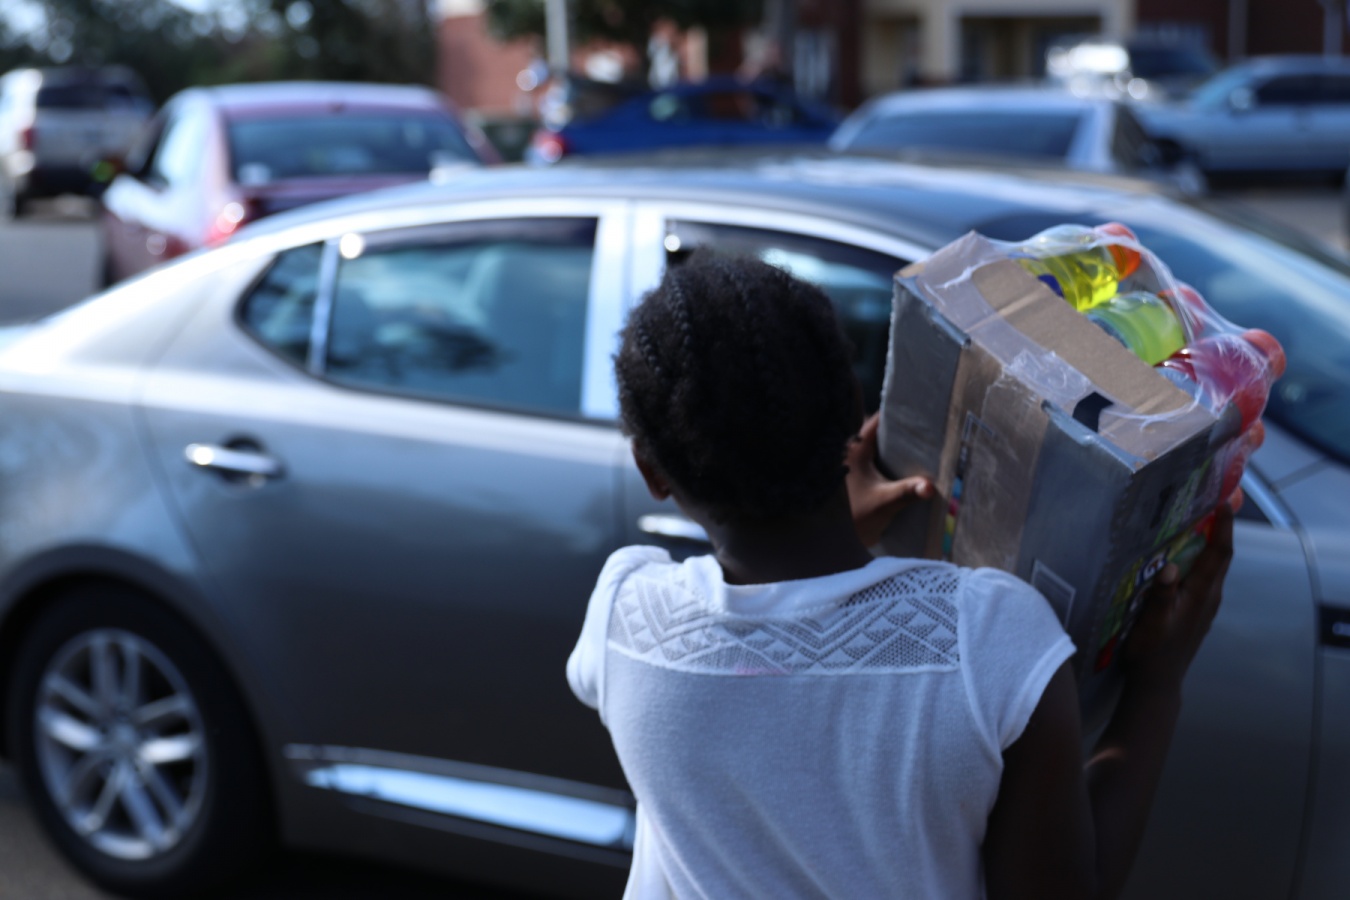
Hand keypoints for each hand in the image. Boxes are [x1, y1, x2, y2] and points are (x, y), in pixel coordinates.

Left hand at [846, 413, 934, 546]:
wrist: (833, 538)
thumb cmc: (853, 517)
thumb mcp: (884, 503)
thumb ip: (907, 492)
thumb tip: (930, 487)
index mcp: (855, 449)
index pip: (878, 421)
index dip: (898, 415)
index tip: (919, 414)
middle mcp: (851, 451)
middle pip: (880, 433)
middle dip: (901, 433)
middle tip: (926, 433)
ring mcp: (853, 464)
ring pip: (878, 447)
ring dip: (896, 449)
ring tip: (923, 448)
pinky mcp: (856, 476)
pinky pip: (876, 460)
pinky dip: (890, 462)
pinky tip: (908, 468)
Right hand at [1124, 503, 1234, 692]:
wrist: (1157, 683)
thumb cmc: (1151, 651)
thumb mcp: (1152, 623)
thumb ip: (1162, 595)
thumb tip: (1171, 566)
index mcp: (1201, 595)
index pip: (1219, 554)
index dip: (1223, 528)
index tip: (1224, 503)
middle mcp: (1208, 598)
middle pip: (1220, 557)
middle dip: (1219, 530)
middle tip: (1209, 504)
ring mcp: (1204, 607)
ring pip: (1211, 568)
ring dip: (1208, 545)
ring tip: (1194, 523)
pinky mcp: (1196, 613)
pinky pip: (1203, 579)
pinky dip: (1199, 561)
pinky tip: (1182, 558)